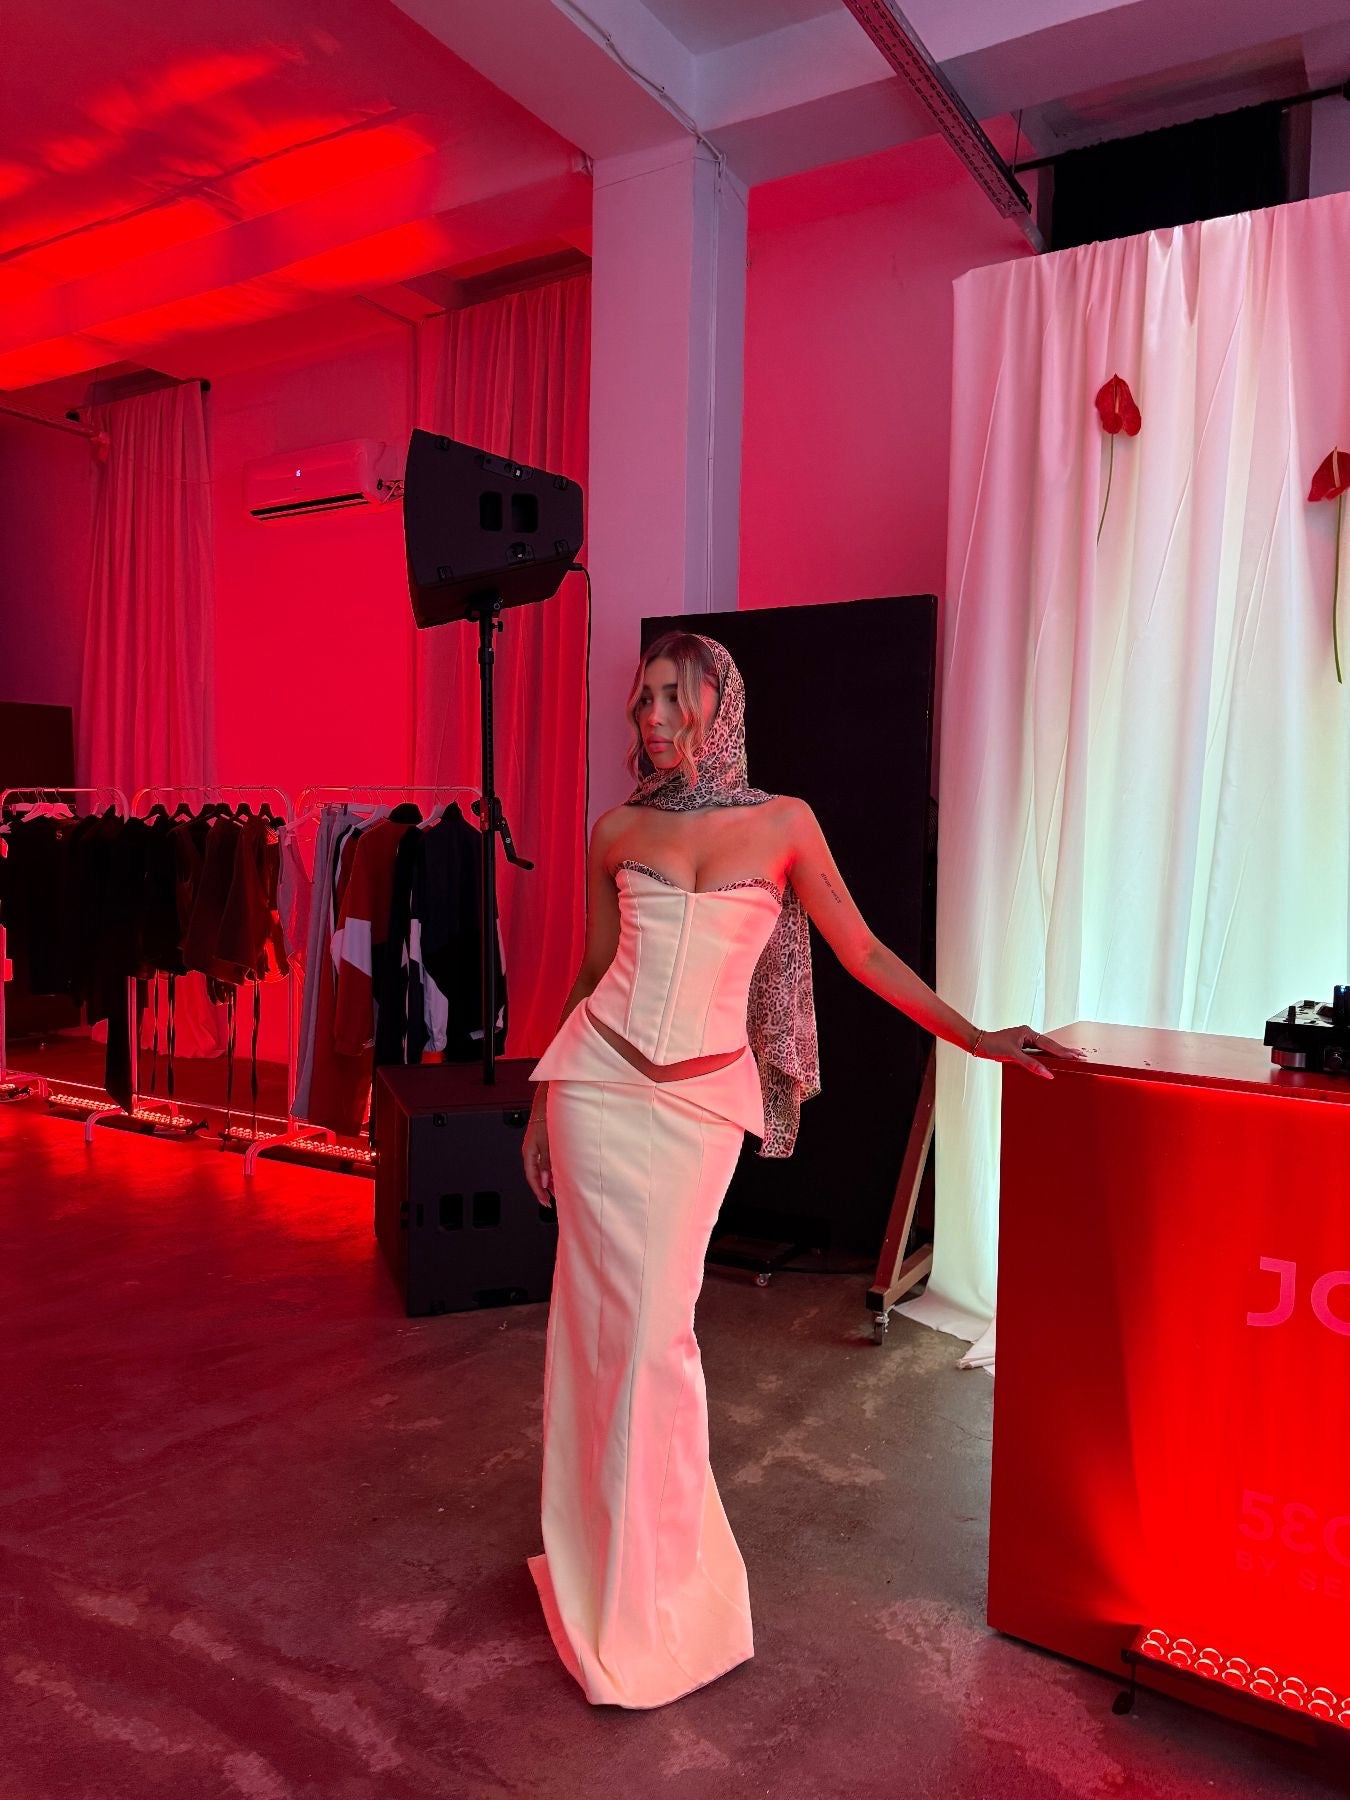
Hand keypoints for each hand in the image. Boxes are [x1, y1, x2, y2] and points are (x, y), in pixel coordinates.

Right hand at [523, 1108, 552, 1206]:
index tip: (545, 1202)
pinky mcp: (543, 1141)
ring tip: (557, 1189)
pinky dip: (551, 1169)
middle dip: (544, 1188)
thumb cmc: (546, 1116)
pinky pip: (545, 1160)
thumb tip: (546, 1180)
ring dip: (548, 1179)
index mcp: (528, 1152)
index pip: (532, 1178)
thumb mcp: (548, 1143)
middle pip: (536, 1174)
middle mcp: (531, 1150)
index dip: (538, 1191)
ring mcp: (536, 1145)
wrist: (549, 1099)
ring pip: (541, 1168)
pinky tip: (558, 1172)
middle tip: (552, 1199)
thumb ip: (547, 1163)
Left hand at [972, 1025, 1086, 1080]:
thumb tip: (1047, 1073)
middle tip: (1082, 1055)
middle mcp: (1028, 1034)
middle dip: (1065, 1051)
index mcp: (1028, 1033)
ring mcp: (1024, 1040)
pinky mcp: (1020, 1046)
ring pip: (1045, 1048)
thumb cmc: (992, 1045)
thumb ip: (1031, 1064)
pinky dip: (1047, 1056)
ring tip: (1072, 1057)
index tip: (1077, 1056)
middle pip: (1051, 1045)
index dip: (1064, 1052)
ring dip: (1057, 1053)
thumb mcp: (1013, 1055)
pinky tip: (1053, 1060)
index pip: (1050, 1045)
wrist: (978, 1044)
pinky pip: (1037, 1052)